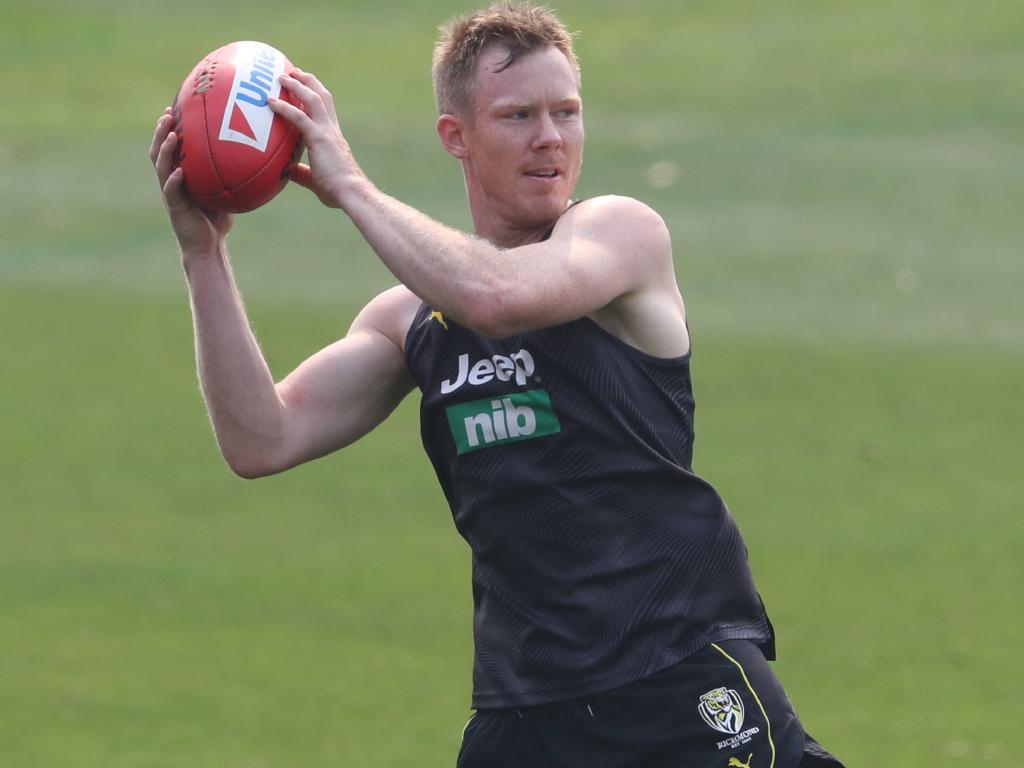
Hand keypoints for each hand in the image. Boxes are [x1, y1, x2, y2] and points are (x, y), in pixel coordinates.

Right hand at [149, 107, 232, 256]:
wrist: (208, 246)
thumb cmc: (217, 218)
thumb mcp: (225, 190)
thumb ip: (232, 174)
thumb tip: (258, 155)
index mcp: (180, 174)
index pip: (172, 146)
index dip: (170, 128)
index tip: (175, 106)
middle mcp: (171, 180)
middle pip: (159, 150)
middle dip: (161, 131)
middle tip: (168, 112)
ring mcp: (170, 194)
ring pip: (161, 166)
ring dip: (165, 149)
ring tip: (172, 134)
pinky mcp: (175, 208)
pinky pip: (172, 192)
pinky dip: (174, 181)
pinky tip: (179, 171)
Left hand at [270, 69, 365, 208]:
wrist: (351, 193)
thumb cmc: (337, 192)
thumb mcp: (315, 181)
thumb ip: (301, 173)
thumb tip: (286, 171)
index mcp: (333, 138)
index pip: (325, 110)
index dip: (315, 96)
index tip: (303, 87)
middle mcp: (332, 130)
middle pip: (322, 96)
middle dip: (308, 81)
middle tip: (292, 72)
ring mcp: (327, 132)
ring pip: (313, 99)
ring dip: (297, 85)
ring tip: (282, 76)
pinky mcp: (320, 138)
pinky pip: (299, 117)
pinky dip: (284, 107)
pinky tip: (271, 102)